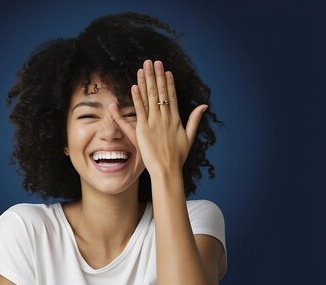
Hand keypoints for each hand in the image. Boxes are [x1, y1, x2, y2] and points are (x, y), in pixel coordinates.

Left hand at [110, 59, 207, 176]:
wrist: (167, 169)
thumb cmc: (178, 157)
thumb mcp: (189, 137)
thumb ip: (195, 120)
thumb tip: (204, 106)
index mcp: (175, 119)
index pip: (171, 96)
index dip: (168, 82)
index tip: (166, 70)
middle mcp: (165, 117)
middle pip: (160, 92)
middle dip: (157, 76)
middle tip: (153, 61)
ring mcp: (154, 122)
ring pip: (150, 97)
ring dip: (146, 81)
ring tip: (144, 68)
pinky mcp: (143, 128)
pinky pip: (140, 109)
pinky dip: (137, 97)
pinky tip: (135, 85)